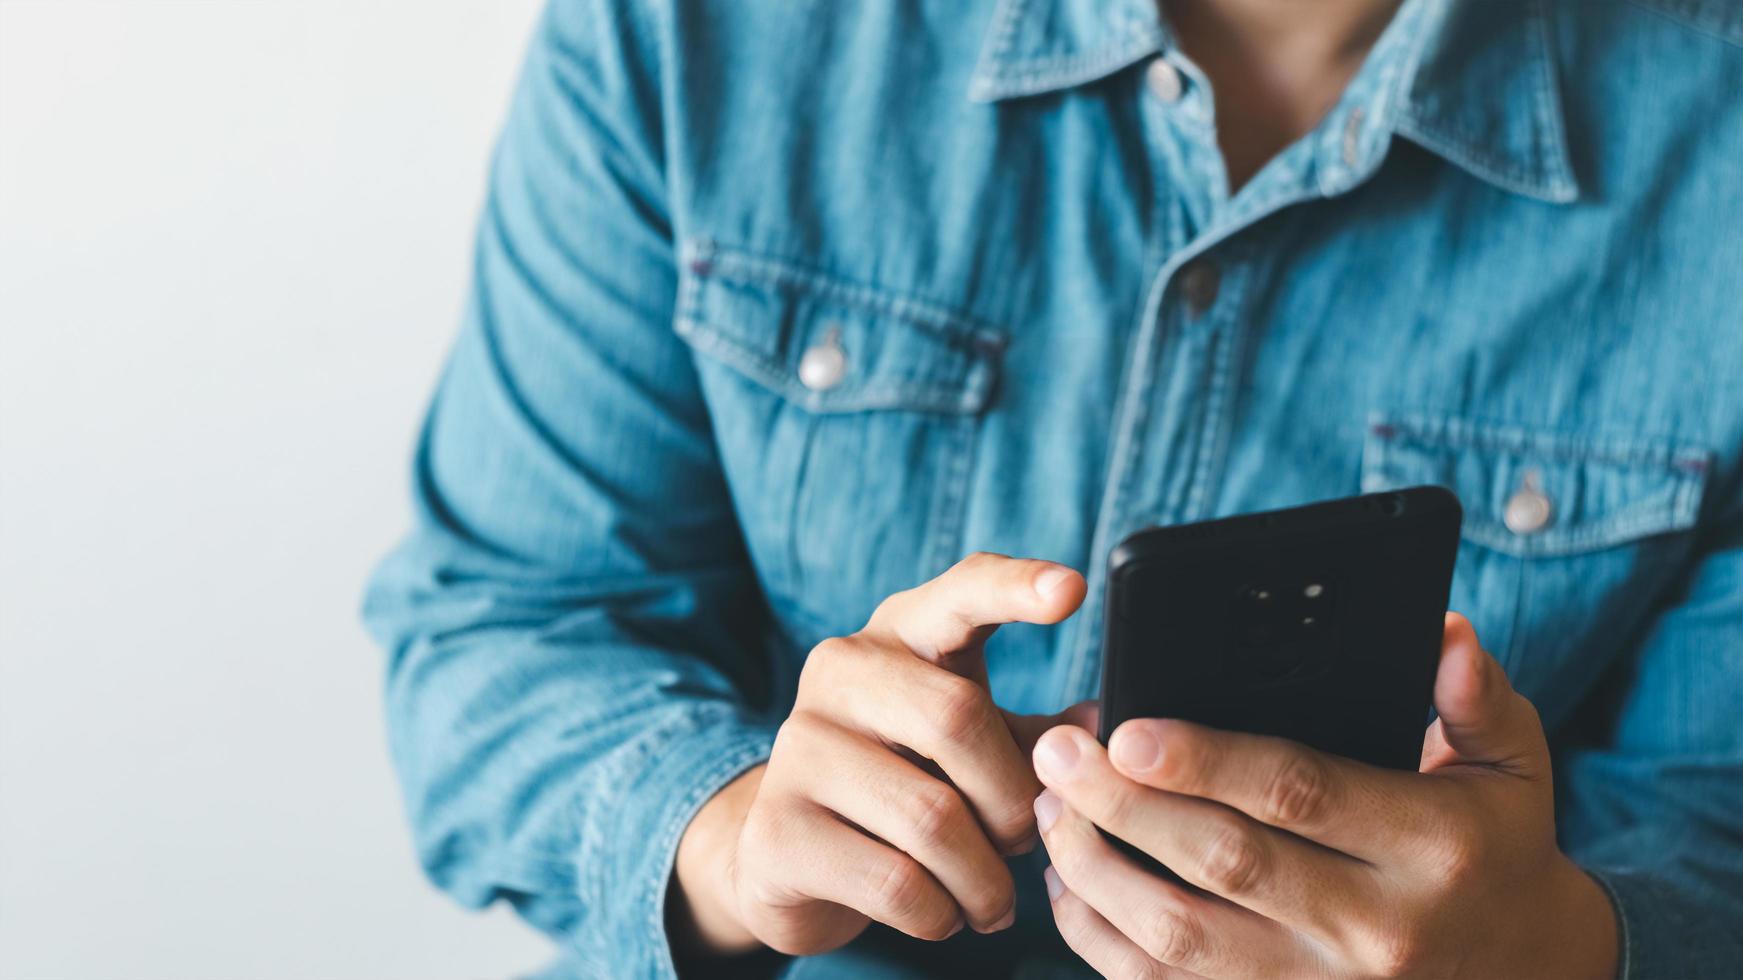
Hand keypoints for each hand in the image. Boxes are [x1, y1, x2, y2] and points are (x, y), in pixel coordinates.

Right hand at [668, 553, 1094, 957]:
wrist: (788, 852)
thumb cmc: (905, 781)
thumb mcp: (971, 744)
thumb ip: (1036, 735)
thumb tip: (1107, 732)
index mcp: (901, 632)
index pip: (962, 590)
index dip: (1016, 587)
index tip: (1073, 590)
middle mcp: (841, 670)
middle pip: (958, 718)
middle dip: (1014, 800)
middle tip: (1024, 843)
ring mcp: (799, 746)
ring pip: (932, 818)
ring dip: (984, 878)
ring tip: (992, 899)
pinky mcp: (778, 828)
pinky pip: (896, 882)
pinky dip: (940, 914)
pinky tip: (940, 912)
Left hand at [1032, 613, 1618, 978]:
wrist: (1528, 976)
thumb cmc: (1499, 849)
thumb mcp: (1514, 767)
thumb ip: (1477, 697)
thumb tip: (1443, 631)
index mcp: (1430, 847)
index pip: (1299, 793)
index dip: (1205, 760)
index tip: (1125, 727)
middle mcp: (1374, 929)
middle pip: (1223, 865)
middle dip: (1123, 805)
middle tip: (1055, 750)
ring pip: (1181, 940)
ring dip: (1097, 873)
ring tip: (1049, 809)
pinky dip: (1105, 943)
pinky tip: (1069, 886)